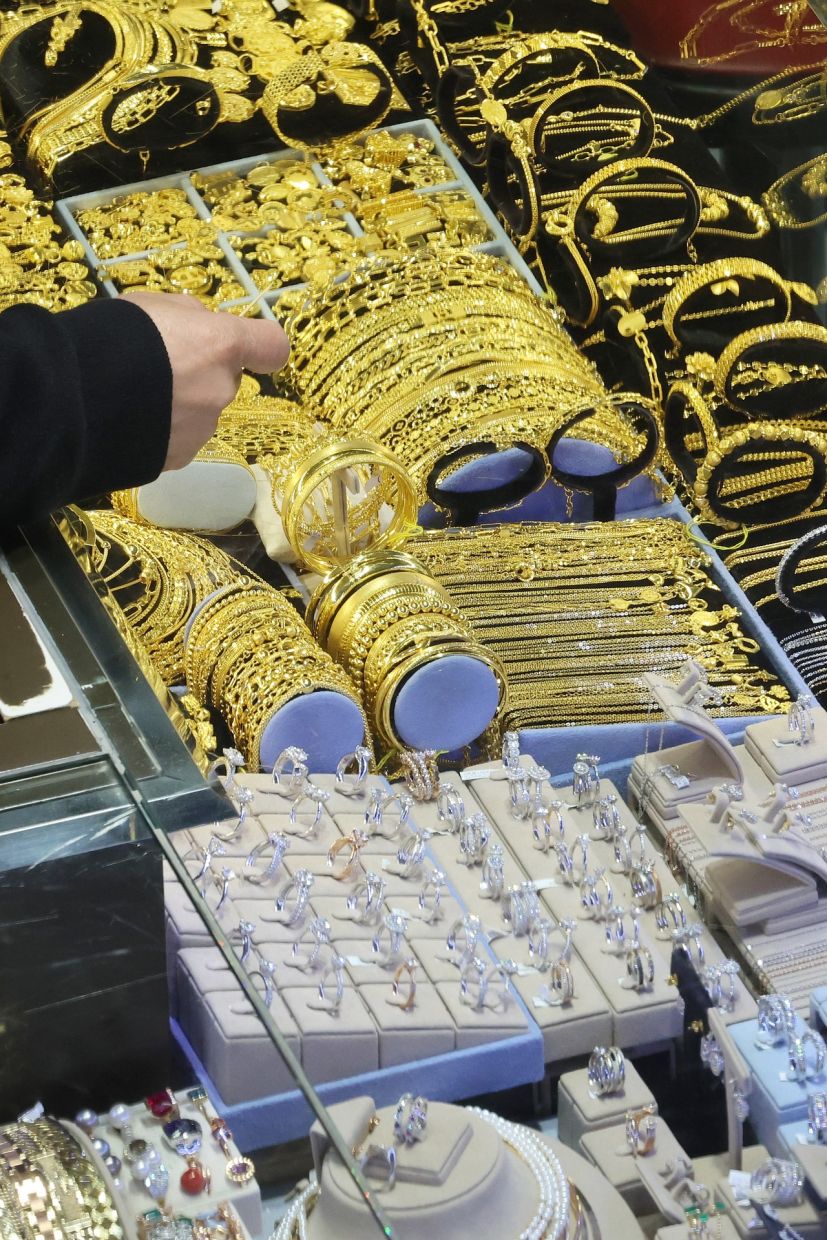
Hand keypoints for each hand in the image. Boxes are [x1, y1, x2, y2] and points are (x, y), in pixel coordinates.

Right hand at [124, 292, 289, 471]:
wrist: (73, 397)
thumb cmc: (113, 337)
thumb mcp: (154, 306)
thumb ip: (190, 317)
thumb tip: (203, 328)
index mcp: (221, 345)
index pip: (272, 347)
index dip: (261, 347)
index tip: (247, 349)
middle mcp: (221, 390)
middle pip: (226, 380)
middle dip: (202, 373)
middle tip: (158, 366)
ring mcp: (203, 428)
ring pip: (202, 411)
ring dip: (180, 404)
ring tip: (136, 396)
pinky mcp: (180, 458)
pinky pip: (179, 438)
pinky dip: (163, 430)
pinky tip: (132, 420)